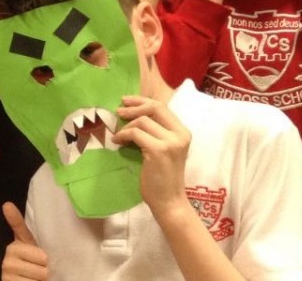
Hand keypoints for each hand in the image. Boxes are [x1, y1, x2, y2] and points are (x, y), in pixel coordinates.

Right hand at [0, 201, 48, 280]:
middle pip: (42, 270)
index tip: (41, 258)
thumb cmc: (27, 256)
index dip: (45, 259)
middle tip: (36, 269)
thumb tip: (6, 203)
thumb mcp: (25, 240)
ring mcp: (7, 277)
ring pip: (38, 280)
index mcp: (12, 248)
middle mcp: (7, 262)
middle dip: (43, 271)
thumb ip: (17, 223)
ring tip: (32, 277)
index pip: (42, 257)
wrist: (18, 277)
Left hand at [112, 95, 190, 219]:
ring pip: (143, 121)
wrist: (169, 201)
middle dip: (134, 106)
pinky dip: (123, 135)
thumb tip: (132, 114)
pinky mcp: (159, 150)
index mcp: (183, 132)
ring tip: (119, 136)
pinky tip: (118, 142)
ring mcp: (171, 142)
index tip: (126, 101)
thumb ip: (155, 132)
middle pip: (155, 108)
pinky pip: (135, 133)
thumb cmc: (163, 178)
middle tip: (119, 111)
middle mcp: (180, 134)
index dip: (142, 101)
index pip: (162, 107)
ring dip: (126, 127)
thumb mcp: (163, 149)